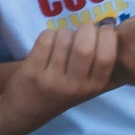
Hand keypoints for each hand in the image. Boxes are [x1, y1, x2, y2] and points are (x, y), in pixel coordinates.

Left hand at [0, 22, 119, 124]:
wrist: (26, 110)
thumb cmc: (62, 92)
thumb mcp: (87, 86)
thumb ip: (100, 63)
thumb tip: (108, 24)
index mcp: (93, 87)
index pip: (106, 57)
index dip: (107, 36)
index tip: (103, 29)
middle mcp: (74, 86)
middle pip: (84, 47)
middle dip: (86, 30)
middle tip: (83, 31)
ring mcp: (51, 80)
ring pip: (64, 39)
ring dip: (66, 32)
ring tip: (64, 39)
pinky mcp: (31, 72)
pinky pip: (46, 39)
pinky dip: (49, 34)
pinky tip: (49, 41)